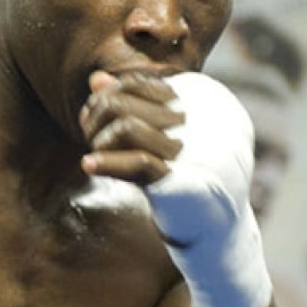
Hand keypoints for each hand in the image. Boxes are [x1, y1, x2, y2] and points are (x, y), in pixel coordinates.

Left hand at [81, 70, 269, 306]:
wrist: (218, 227)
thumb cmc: (186, 176)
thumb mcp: (156, 135)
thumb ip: (130, 105)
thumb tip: (96, 79)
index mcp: (197, 103)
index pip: (137, 82)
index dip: (109, 95)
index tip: (92, 114)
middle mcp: (198, 122)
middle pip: (123, 101)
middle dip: (96, 116)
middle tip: (90, 133)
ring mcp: (192, 151)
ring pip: (126, 126)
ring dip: (100, 140)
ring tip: (97, 154)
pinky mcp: (183, 184)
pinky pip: (139, 163)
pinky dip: (107, 163)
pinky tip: (89, 166)